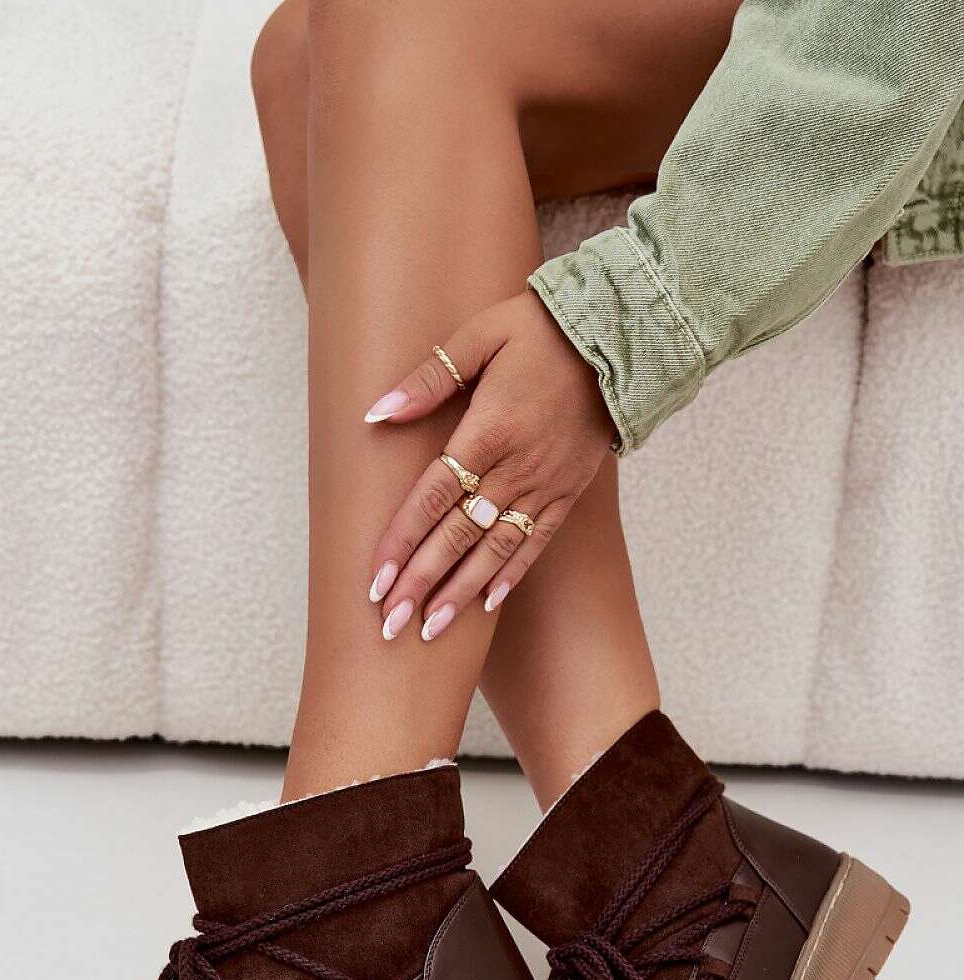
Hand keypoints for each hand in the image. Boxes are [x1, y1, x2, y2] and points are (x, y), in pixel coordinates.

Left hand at [364, 290, 615, 640]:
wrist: (620, 337)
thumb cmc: (542, 330)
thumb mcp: (480, 335)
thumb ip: (429, 378)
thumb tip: (377, 413)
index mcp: (488, 431)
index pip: (433, 498)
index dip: (401, 541)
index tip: (375, 580)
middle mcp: (516, 469)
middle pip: (457, 537)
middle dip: (420, 584)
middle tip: (390, 626)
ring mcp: (544, 486)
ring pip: (494, 551)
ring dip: (460, 594)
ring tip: (429, 632)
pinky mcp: (567, 494)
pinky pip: (536, 543)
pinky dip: (510, 575)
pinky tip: (486, 606)